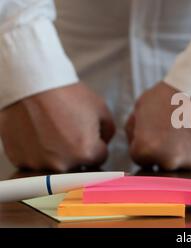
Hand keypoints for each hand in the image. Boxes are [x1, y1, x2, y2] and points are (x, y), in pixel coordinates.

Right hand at [0, 83, 114, 171]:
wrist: (32, 84)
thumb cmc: (68, 95)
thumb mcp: (101, 109)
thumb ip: (108, 133)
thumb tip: (103, 144)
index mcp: (86, 153)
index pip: (99, 158)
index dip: (96, 144)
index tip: (87, 132)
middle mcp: (63, 164)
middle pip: (78, 166)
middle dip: (77, 152)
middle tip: (69, 131)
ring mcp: (39, 164)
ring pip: (55, 167)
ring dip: (57, 155)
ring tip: (52, 132)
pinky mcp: (20, 160)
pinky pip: (35, 163)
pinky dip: (38, 153)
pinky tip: (38, 135)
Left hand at [126, 82, 190, 170]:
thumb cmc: (173, 93)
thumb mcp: (142, 104)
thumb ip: (134, 129)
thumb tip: (136, 145)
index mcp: (148, 150)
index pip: (140, 158)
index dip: (147, 142)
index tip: (158, 129)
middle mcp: (170, 163)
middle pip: (163, 165)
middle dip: (167, 151)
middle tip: (176, 129)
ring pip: (185, 165)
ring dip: (187, 152)